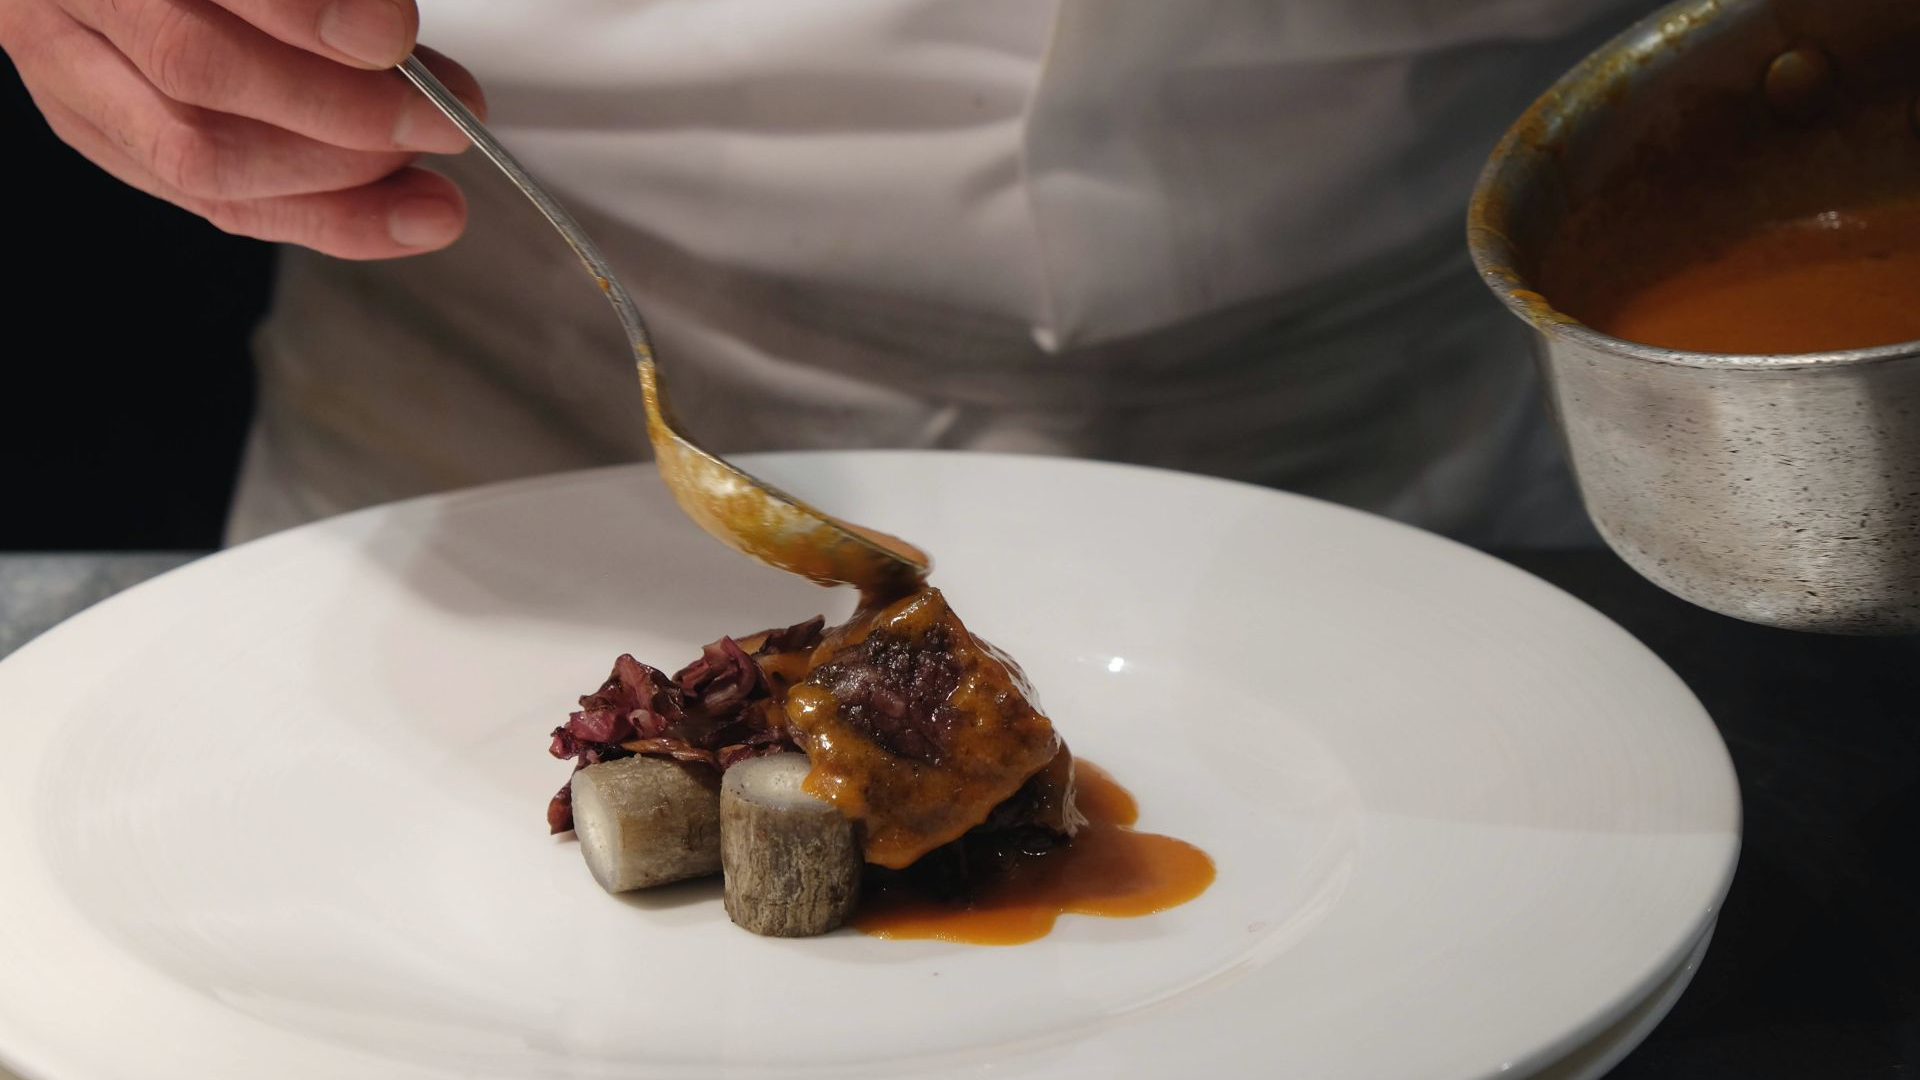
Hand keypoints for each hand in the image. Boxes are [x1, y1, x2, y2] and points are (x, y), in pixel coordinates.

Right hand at [0, 0, 485, 257]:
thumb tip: (392, 38)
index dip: (306, 13)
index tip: (393, 36)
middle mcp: (65, 0)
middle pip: (194, 72)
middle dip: (339, 110)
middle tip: (436, 118)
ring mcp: (68, 74)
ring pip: (199, 158)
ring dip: (337, 180)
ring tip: (426, 174)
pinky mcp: (101, 136)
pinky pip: (215, 201)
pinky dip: (321, 215)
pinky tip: (396, 215)